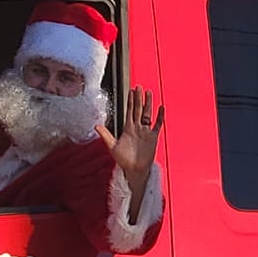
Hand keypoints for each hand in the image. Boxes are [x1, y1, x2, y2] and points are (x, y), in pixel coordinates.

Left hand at [98, 85, 163, 217]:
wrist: (134, 170)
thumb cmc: (124, 159)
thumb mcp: (112, 146)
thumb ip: (105, 134)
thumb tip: (96, 125)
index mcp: (128, 128)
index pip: (129, 111)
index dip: (130, 101)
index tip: (131, 91)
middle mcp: (137, 128)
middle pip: (139, 110)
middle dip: (138, 98)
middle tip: (139, 87)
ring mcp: (146, 132)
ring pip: (148, 114)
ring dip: (148, 104)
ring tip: (148, 93)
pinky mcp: (153, 137)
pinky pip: (157, 125)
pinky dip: (160, 116)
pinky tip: (161, 108)